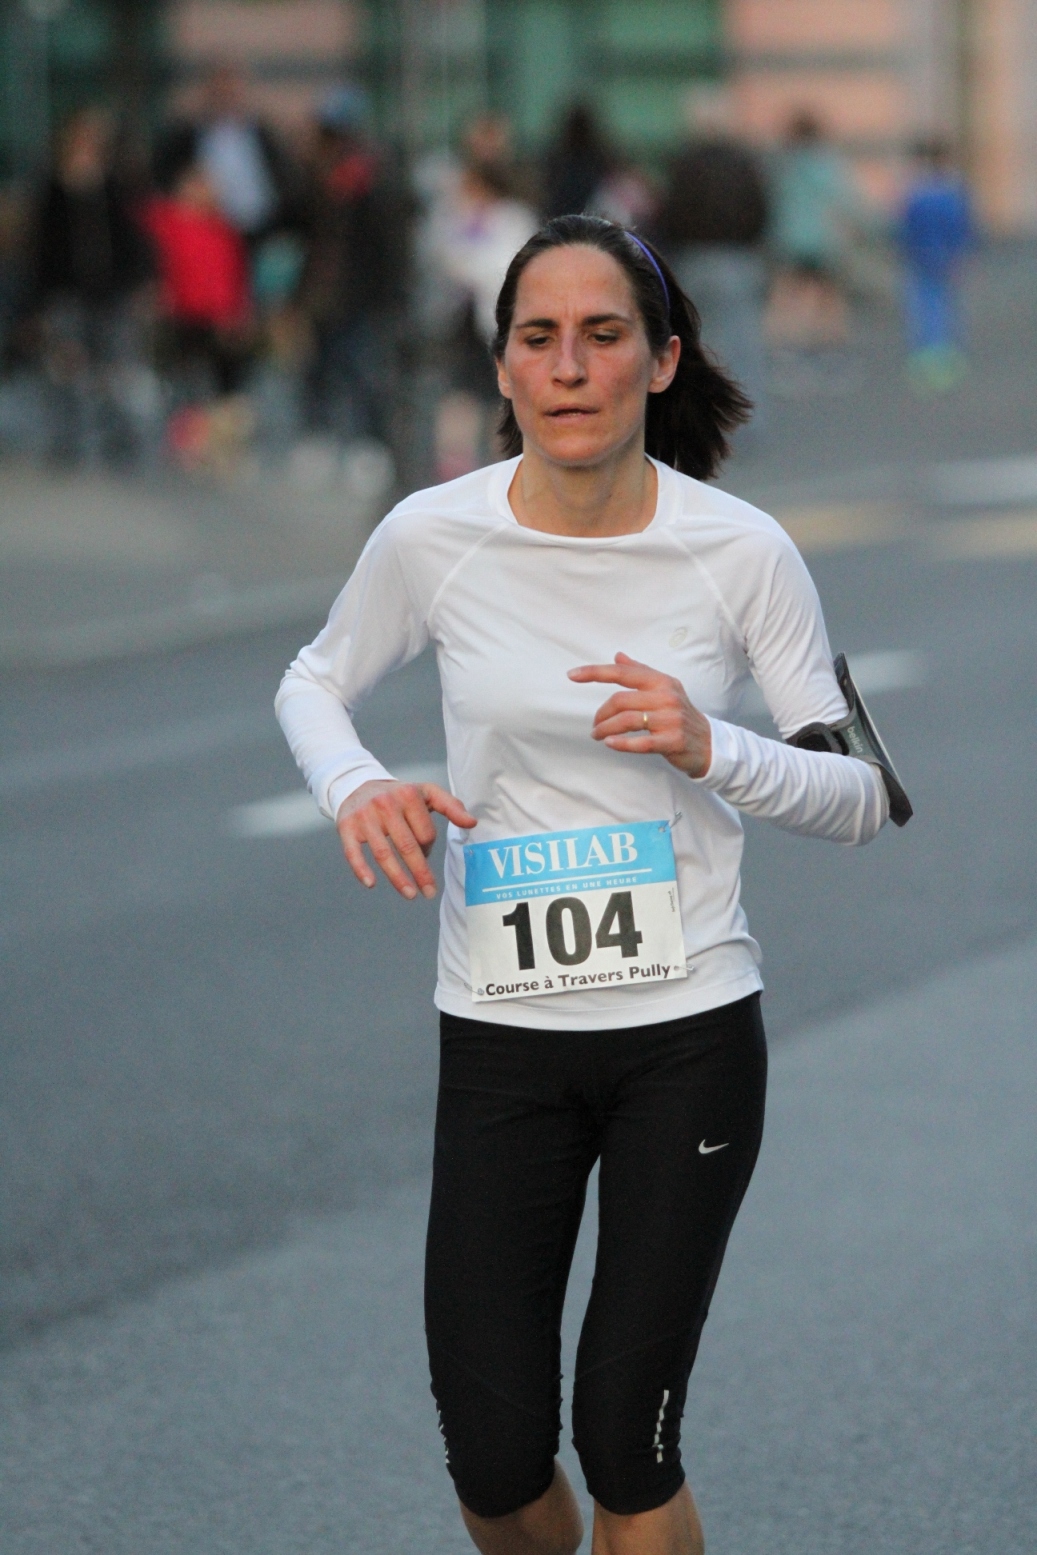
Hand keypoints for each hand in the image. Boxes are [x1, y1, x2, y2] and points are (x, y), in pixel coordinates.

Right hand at [336, 779, 476, 900]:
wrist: (357, 785)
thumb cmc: (398, 795)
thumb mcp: (426, 793)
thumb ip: (451, 806)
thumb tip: (472, 823)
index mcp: (408, 795)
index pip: (425, 833)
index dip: (429, 847)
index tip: (425, 852)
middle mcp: (386, 804)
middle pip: (407, 846)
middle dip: (421, 873)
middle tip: (429, 892)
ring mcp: (365, 816)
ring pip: (383, 853)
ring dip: (398, 878)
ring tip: (410, 895)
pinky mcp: (346, 826)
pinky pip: (353, 852)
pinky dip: (361, 870)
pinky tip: (371, 884)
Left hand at [568, 651, 712, 777]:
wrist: (709, 743)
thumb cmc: (680, 715)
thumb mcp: (664, 689)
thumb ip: (640, 672)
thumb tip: (617, 655)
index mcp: (661, 681)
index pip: (623, 672)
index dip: (595, 672)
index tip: (572, 675)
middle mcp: (666, 697)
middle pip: (620, 700)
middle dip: (601, 714)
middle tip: (594, 726)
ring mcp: (671, 719)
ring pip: (627, 720)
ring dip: (606, 729)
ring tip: (598, 736)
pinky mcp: (673, 740)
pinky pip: (641, 742)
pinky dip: (621, 744)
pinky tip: (610, 744)